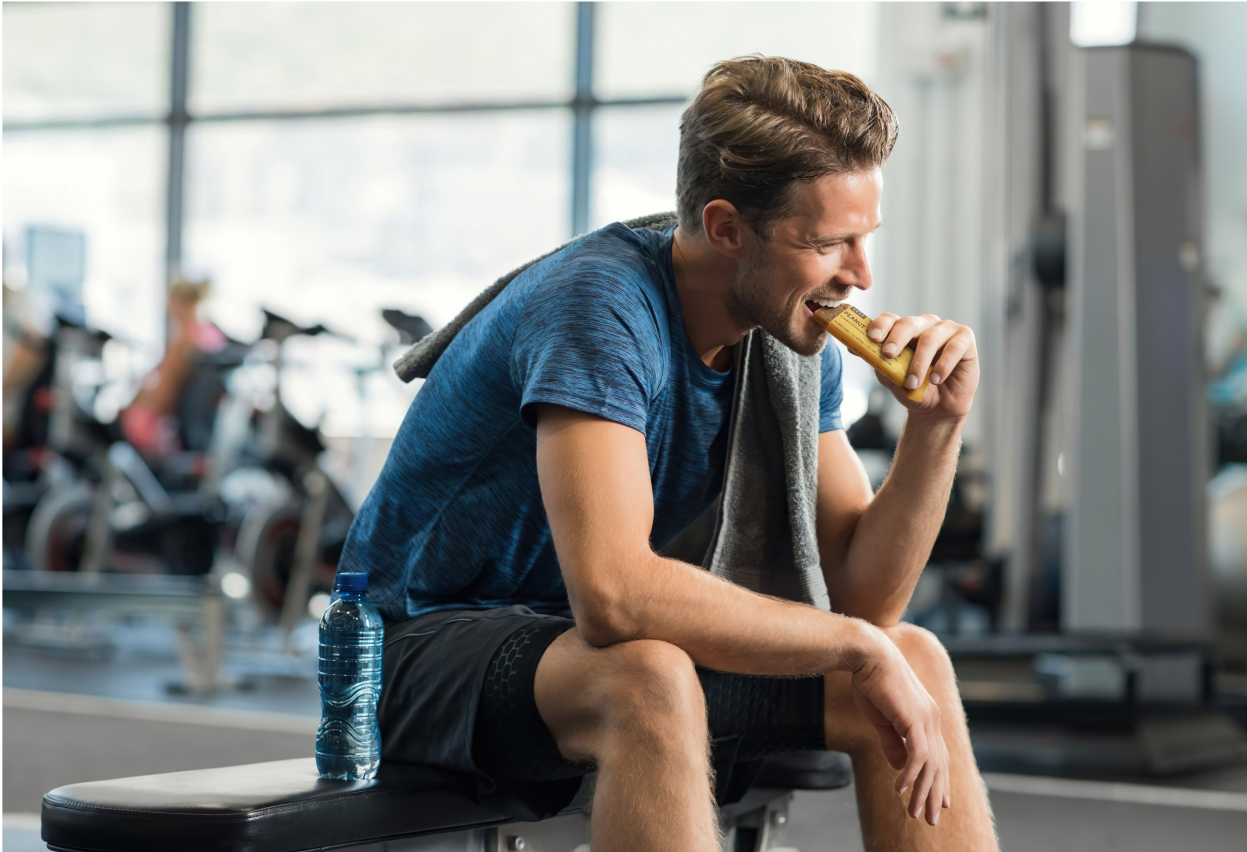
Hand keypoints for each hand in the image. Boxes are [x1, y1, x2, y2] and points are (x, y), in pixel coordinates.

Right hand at [850, 633, 949, 825]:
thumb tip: (901, 768)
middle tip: (930, 819)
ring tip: (914, 813)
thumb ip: (892, 742)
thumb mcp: (881, 719)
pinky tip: (900, 789)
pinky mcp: (914, 719)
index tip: (941, 802)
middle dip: (934, 794)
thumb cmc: (870, 681)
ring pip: (930, 765)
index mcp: (926, 716)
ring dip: (922, 792)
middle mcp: (932, 718)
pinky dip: (910, 775)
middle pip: (939, 765)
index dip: (939, 780)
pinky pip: (917, 756)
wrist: (867, 655)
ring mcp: (926, 719)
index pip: (938, 755)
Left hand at [867, 313, 977, 419]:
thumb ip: (877, 361)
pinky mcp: (965, 339)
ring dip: (919, 363)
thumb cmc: (913, 389)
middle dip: (896, 338)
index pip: (890, 319)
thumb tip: (854, 348)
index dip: (880, 326)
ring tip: (912, 383)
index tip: (873, 338)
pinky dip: (943, 365)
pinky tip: (936, 379)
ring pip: (930, 338)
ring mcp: (946, 329)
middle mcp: (924, 325)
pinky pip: (954, 347)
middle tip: (888, 354)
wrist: (937, 409)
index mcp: (904, 330)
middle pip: (908, 323)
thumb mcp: (891, 377)